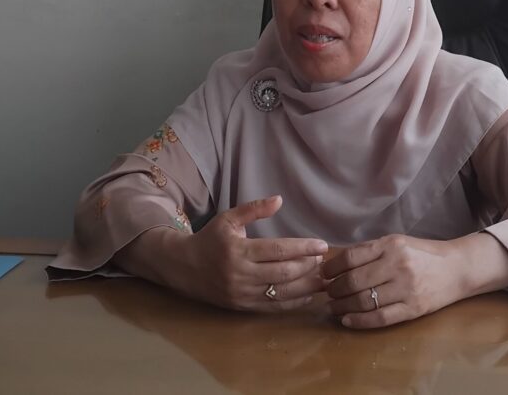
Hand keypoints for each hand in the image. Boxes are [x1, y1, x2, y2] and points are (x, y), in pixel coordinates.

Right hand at [122, 195, 328, 311]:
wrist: (183, 268)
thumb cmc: (210, 240)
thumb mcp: (228, 219)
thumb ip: (254, 209)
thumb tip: (279, 199)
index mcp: (238, 250)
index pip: (278, 250)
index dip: (303, 248)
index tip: (322, 245)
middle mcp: (240, 274)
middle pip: (283, 273)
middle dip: (309, 267)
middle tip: (324, 261)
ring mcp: (241, 293)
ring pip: (281, 292)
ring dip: (307, 286)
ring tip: (324, 278)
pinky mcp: (242, 307)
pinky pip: (274, 307)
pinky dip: (294, 302)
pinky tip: (309, 294)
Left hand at [322, 234, 466, 328]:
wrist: (458, 268)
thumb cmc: (423, 254)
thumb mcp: (398, 243)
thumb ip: (371, 251)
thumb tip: (335, 263)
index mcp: (392, 245)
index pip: (351, 257)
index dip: (331, 268)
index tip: (322, 274)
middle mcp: (398, 265)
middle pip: (354, 281)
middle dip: (334, 289)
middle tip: (326, 293)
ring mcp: (406, 289)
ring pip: (363, 301)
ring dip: (342, 306)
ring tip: (333, 307)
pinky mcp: (413, 309)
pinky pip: (380, 318)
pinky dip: (359, 321)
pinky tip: (347, 320)